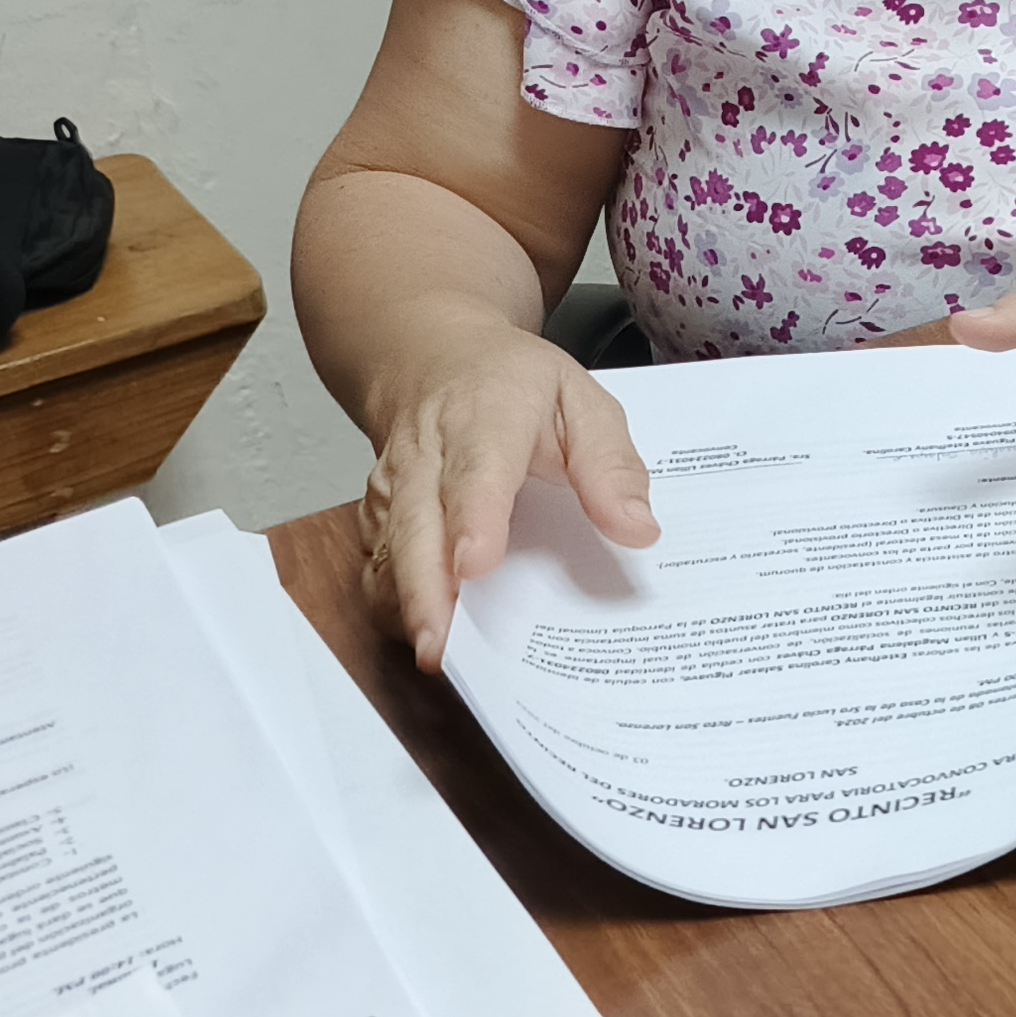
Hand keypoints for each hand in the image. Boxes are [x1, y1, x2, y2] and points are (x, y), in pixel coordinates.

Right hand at [359, 322, 657, 671]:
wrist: (431, 357)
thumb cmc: (515, 385)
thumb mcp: (581, 400)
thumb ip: (610, 464)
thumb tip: (639, 530)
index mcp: (485, 417)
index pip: (476, 472)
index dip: (474, 520)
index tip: (478, 565)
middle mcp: (426, 455)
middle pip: (415, 526)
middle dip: (423, 590)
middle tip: (440, 650)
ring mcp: (392, 488)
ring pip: (388, 552)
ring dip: (406, 607)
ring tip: (437, 659)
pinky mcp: (377, 517)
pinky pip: (377, 565)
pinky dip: (395, 604)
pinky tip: (428, 638)